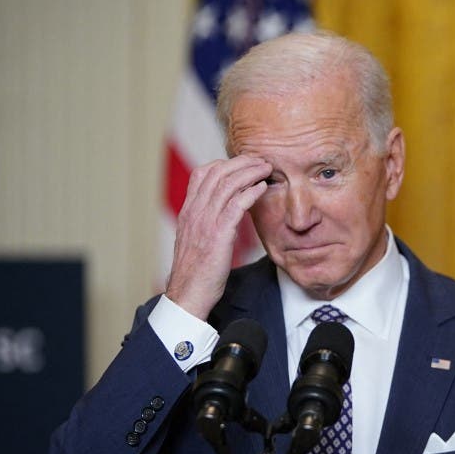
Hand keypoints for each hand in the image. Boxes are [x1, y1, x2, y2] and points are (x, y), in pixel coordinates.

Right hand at [165, 156, 271, 319]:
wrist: (188, 292)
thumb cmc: (196, 270)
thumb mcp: (196, 238)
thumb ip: (207, 220)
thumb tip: (225, 210)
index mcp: (188, 211)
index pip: (202, 174)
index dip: (224, 163)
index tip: (243, 162)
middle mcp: (195, 212)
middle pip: (217, 173)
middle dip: (242, 162)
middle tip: (260, 160)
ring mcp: (205, 222)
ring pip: (228, 184)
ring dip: (250, 172)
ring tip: (266, 168)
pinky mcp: (218, 234)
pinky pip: (236, 205)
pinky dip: (251, 192)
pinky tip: (262, 187)